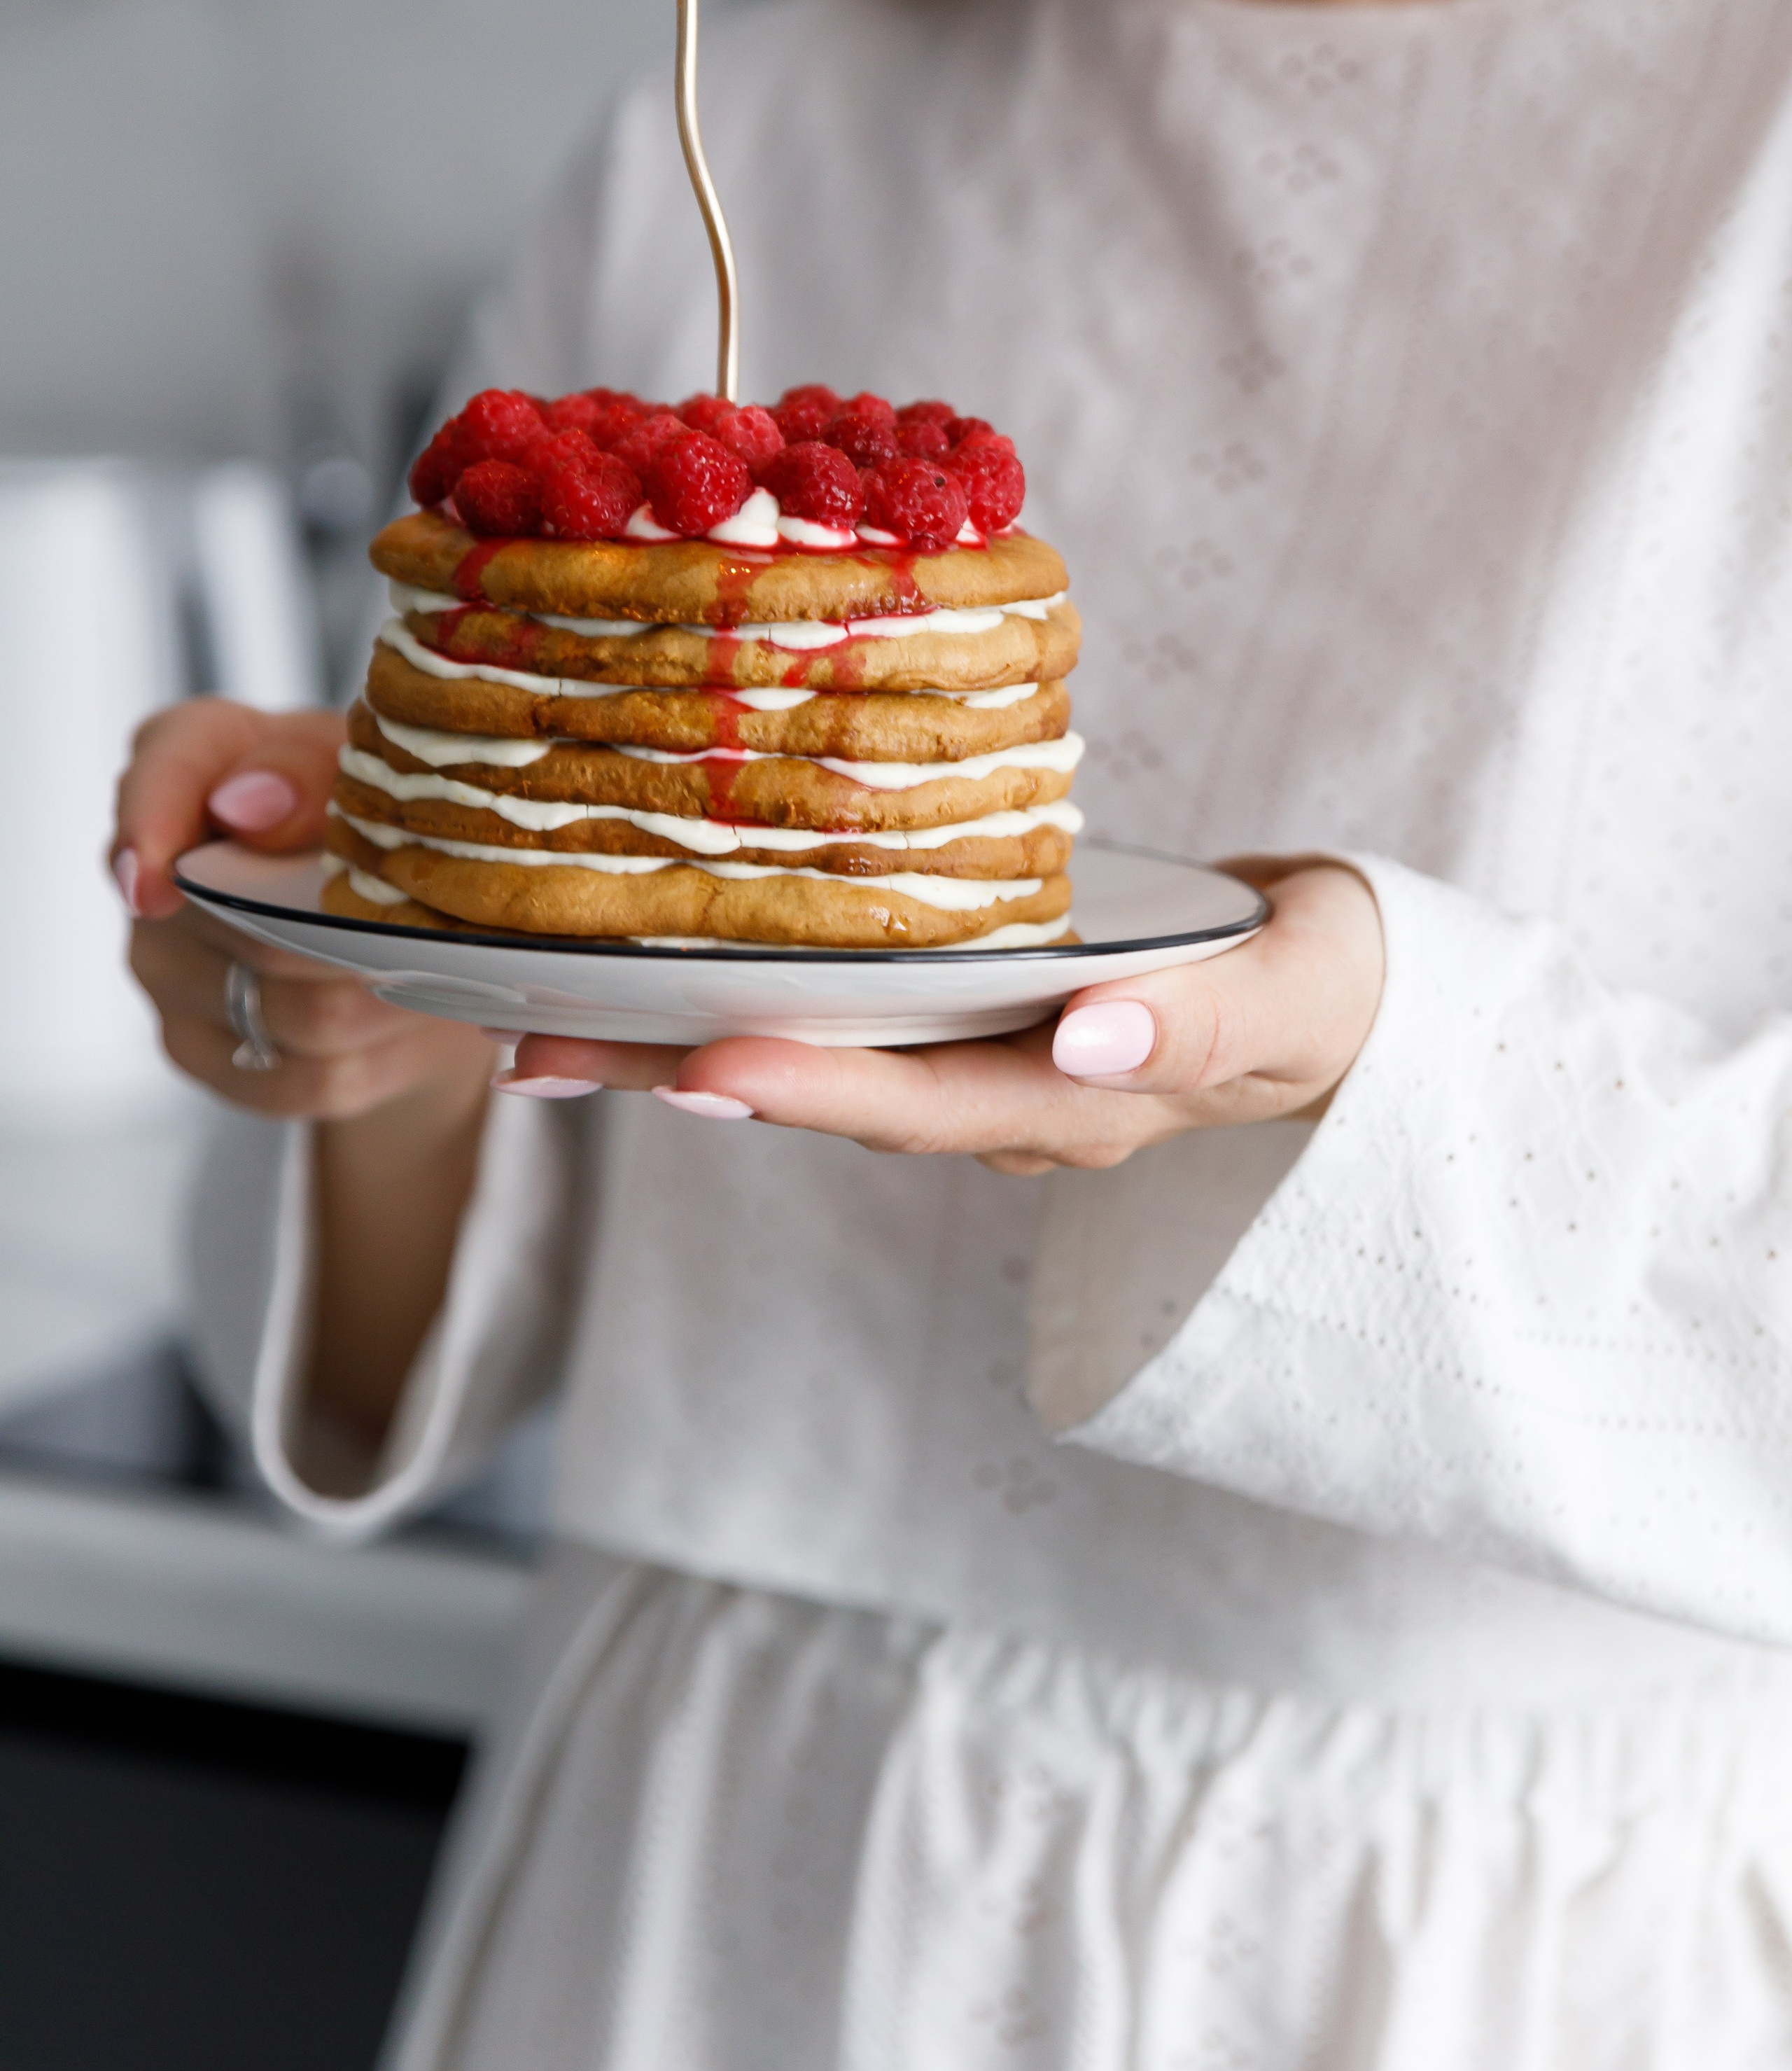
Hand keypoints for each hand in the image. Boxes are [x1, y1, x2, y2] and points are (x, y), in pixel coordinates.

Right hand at [113, 696, 495, 1121]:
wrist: (408, 930)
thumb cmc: (378, 817)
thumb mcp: (369, 764)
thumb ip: (306, 769)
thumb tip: (249, 805)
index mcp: (190, 760)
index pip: (155, 782)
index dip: (154, 828)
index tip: (164, 881)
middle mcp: (156, 874)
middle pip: (248, 925)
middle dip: (361, 931)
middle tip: (437, 922)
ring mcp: (168, 971)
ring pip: (297, 1014)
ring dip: (389, 996)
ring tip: (438, 968)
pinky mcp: (204, 1053)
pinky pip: (307, 1077)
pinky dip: (383, 1053)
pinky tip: (408, 1018)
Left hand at [501, 860, 1384, 1172]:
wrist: (1340, 990)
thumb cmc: (1332, 984)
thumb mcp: (1299, 994)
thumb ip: (1203, 1023)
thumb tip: (1090, 1043)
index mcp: (1074, 1103)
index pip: (922, 1105)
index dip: (811, 1090)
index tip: (697, 1069)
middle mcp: (1002, 1100)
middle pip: (826, 1095)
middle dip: (682, 1077)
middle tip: (539, 1052)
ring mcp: (975, 1066)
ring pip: (814, 1060)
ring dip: (679, 1046)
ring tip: (542, 1018)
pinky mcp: (960, 1019)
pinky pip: (837, 1019)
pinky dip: (742, 996)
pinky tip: (650, 965)